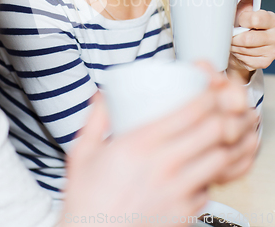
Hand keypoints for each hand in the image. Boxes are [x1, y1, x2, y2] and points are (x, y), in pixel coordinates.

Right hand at [61, 69, 257, 225]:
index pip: (189, 113)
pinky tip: (198, 171)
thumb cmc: (87, 199)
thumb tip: (102, 95)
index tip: (208, 90)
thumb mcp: (83, 152)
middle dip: (221, 115)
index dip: (207, 97)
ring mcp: (177, 191)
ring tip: (213, 139)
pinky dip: (210, 176)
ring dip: (220, 145)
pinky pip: (209, 189)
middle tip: (217, 111)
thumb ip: (96, 118)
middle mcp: (163, 166)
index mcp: (140, 144)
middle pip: (213, 132)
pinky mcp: (183, 213)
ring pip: (219, 160)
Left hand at [228, 0, 274, 83]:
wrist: (248, 42)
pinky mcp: (264, 62)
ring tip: (231, 40)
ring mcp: (271, 51)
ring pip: (244, 50)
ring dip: (233, 45)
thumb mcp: (246, 6)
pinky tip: (236, 49)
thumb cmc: (246, 22)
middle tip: (230, 33)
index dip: (243, 19)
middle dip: (234, 36)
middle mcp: (274, 36)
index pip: (257, 19)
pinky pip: (244, 59)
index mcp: (272, 19)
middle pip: (248, 39)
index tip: (238, 19)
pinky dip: (236, 54)